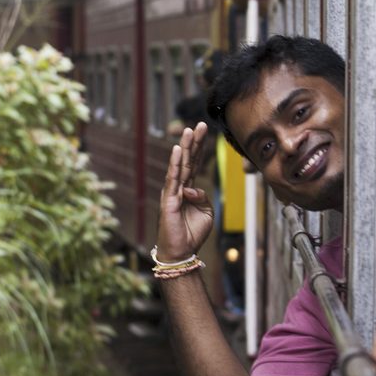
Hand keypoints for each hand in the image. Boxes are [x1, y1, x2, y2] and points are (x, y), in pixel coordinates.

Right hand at [156, 122, 213, 260]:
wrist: (182, 251)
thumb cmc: (192, 233)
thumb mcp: (206, 212)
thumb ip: (203, 197)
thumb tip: (194, 188)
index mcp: (189, 189)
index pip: (195, 163)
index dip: (200, 147)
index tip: (206, 130)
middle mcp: (179, 187)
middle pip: (188, 160)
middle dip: (194, 142)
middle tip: (200, 124)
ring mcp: (172, 192)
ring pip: (180, 166)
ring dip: (184, 148)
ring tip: (189, 131)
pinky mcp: (168, 200)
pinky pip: (173, 179)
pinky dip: (174, 164)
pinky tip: (176, 151)